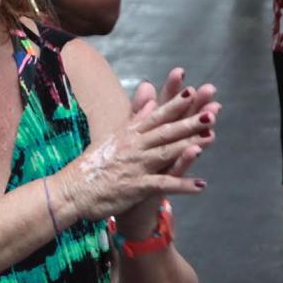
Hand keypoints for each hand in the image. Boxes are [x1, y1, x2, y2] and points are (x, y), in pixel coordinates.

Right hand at [55, 68, 219, 222]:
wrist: (71, 191)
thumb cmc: (91, 166)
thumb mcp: (112, 138)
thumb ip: (134, 120)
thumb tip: (150, 102)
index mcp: (127, 134)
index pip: (154, 116)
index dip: (173, 105)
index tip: (191, 92)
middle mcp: (132, 146)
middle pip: (165, 132)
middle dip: (189, 121)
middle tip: (211, 112)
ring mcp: (135, 166)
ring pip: (166, 152)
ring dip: (190, 145)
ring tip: (212, 137)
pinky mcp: (135, 186)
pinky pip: (162, 184)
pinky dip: (181, 185)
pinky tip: (200, 185)